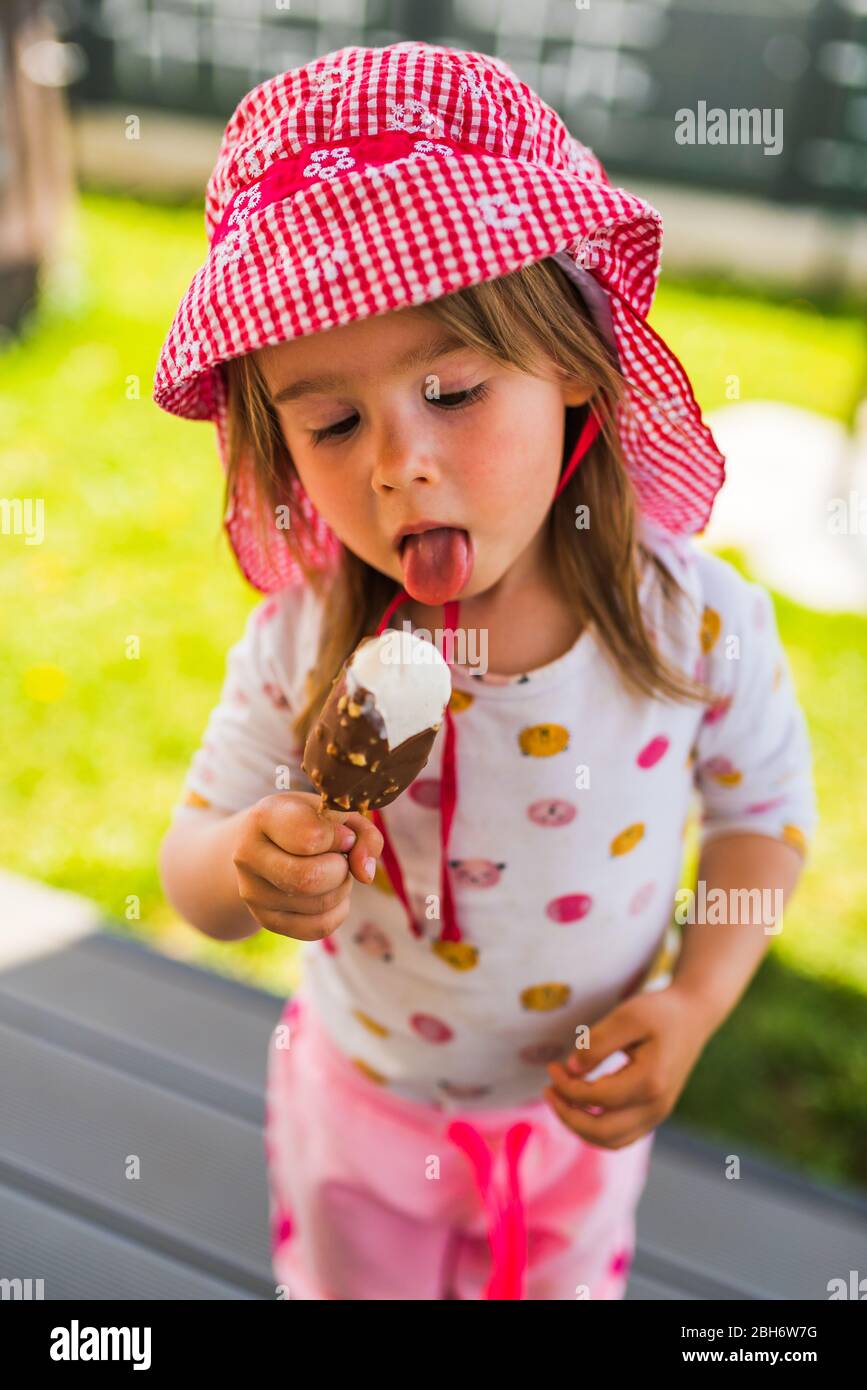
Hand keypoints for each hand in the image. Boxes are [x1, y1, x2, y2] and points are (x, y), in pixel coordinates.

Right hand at [231, 791, 383, 940]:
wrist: (262, 843)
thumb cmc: (305, 822)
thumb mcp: (335, 813)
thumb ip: (362, 834)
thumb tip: (365, 874)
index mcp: (264, 817)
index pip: (312, 838)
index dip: (341, 839)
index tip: (343, 835)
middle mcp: (248, 855)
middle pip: (309, 879)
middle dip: (341, 870)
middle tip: (341, 859)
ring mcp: (253, 892)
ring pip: (319, 904)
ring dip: (342, 889)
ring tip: (333, 872)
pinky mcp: (266, 920)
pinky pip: (319, 927)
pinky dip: (338, 911)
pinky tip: (331, 893)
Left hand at [542, 985, 713, 1148]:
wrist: (692, 1017)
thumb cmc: (658, 1012)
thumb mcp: (627, 1016)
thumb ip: (597, 1043)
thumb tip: (571, 1070)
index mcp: (650, 1081)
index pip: (596, 1097)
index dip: (567, 1086)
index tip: (552, 1066)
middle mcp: (656, 1106)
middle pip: (601, 1131)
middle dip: (567, 1114)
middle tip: (548, 1090)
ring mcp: (657, 1114)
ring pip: (611, 1141)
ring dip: (579, 1126)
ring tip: (559, 1100)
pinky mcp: (654, 1114)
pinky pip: (621, 1136)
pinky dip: (595, 1128)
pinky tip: (580, 1105)